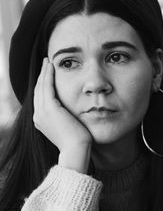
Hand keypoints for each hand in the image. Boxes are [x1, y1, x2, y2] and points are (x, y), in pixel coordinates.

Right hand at [33, 58, 91, 172]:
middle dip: (41, 76)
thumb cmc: (76, 140)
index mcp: (41, 120)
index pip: (41, 98)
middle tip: (45, 64)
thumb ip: (63, 117)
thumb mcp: (66, 126)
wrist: (76, 149)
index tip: (47, 74)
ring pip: (41, 87)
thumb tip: (69, 111)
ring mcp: (42, 112)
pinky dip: (48, 75)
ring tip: (47, 61)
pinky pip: (47, 87)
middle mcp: (38, 116)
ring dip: (44, 72)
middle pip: (38, 91)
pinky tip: (51, 66)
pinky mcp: (50, 109)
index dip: (42, 85)